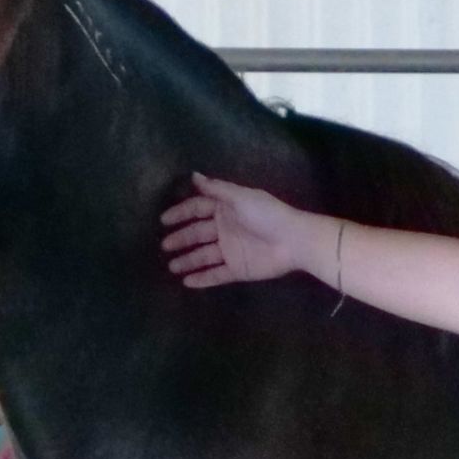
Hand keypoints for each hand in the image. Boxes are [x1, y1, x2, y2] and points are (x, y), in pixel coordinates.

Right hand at [160, 172, 324, 287]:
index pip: (198, 209)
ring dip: (187, 261)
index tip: (164, 220)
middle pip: (198, 234)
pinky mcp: (238, 269)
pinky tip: (186, 282)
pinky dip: (202, 279)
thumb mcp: (240, 197)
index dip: (181, 213)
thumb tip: (194, 175)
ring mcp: (231, 250)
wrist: (294, 241)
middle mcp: (225, 229)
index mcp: (226, 209)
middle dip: (181, 239)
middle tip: (164, 246)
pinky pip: (216, 275)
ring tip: (171, 266)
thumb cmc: (267, 215)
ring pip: (204, 256)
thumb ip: (216, 189)